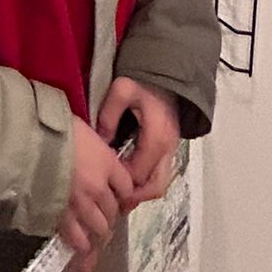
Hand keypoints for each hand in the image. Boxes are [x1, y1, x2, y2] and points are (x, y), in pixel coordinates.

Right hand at [56, 118, 134, 260]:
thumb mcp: (82, 129)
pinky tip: (81, 245)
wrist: (28, 144)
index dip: (122, 192)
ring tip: (92, 231)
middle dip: (109, 213)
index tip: (117, 193)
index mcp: (106, 163)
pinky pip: (77, 238)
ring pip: (100, 227)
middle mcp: (99, 187)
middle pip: (113, 210)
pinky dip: (80, 243)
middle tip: (102, 212)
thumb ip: (93, 147)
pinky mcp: (62, 218)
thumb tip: (94, 153)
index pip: (127, 186)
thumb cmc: (52, 129)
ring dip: (98, 230)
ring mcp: (81, 205)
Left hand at [96, 77, 180, 209]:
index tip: (102, 184)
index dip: (121, 184)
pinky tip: (127, 179)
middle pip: (155, 187)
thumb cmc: (144, 81)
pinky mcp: (169, 149)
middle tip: (112, 198)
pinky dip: (145, 182)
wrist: (167, 73)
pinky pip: (159, 174)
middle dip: (134, 197)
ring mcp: (171, 150)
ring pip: (159, 184)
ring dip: (140, 191)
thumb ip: (108, 115)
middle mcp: (167, 148)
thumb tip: (101, 141)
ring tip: (118, 193)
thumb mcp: (121, 90)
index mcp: (156, 138)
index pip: (139, 174)